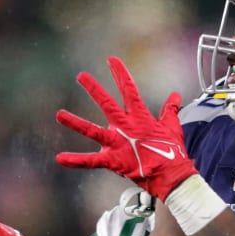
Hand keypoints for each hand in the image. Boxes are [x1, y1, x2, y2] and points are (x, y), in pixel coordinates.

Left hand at [55, 56, 197, 200]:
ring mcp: (117, 143)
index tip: (111, 60)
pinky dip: (75, 160)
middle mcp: (126, 127)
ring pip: (92, 130)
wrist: (170, 174)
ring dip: (75, 122)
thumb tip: (175, 96)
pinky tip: (60, 158)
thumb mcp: (172, 127)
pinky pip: (91, 161)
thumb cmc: (172, 152)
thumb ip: (170, 110)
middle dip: (94, 89)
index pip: (129, 90)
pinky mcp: (113, 160)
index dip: (120, 74)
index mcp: (140, 117)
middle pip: (107, 104)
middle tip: (81, 76)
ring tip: (59, 115)